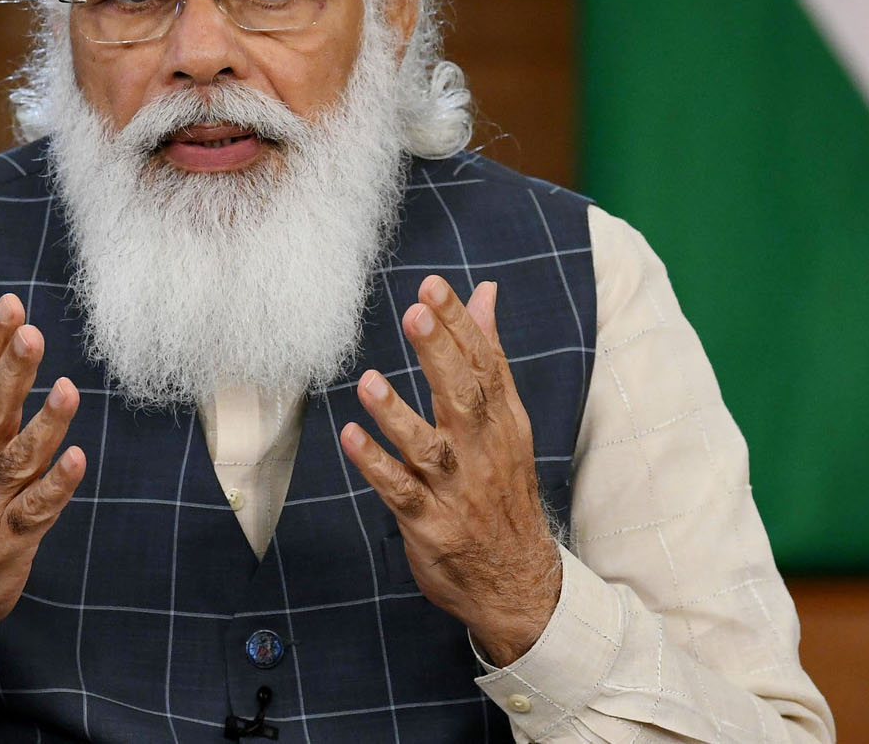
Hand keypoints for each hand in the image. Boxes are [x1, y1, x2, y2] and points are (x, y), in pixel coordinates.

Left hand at [340, 276, 561, 666]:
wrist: (518, 582)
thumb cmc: (502, 486)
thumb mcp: (506, 420)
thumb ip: (487, 355)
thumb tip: (485, 293)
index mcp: (502, 422)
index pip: (483, 365)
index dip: (460, 325)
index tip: (433, 287)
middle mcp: (482, 451)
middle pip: (462, 398)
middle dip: (440, 355)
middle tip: (416, 313)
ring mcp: (455, 489)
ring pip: (427, 447)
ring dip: (397, 414)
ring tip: (369, 381)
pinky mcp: (429, 524)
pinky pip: (400, 492)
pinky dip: (376, 465)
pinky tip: (350, 438)